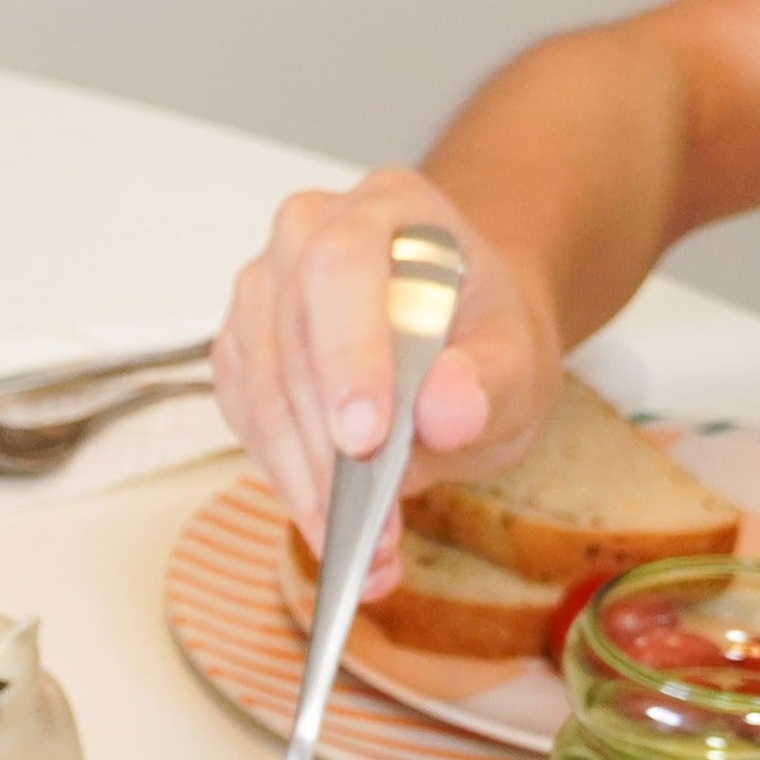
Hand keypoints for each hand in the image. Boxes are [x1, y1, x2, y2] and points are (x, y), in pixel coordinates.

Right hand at [215, 168, 565, 591]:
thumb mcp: (518, 359)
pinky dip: (290, 486)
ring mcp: (262, 295)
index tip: (365, 438)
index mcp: (387, 209)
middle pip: (289, 340)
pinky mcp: (240, 356)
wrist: (458, 339)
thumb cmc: (482, 336)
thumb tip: (447, 410)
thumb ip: (490, 379)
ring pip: (260, 394)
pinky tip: (335, 528)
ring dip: (308, 483)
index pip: (341, 267)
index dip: (346, 353)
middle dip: (329, 449)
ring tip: (366, 549)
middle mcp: (307, 237)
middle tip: (375, 529)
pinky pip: (247, 426)